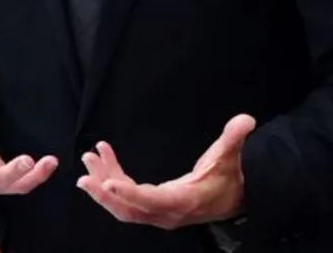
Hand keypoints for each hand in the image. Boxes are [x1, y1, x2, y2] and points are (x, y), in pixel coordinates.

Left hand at [77, 114, 255, 229]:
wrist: (237, 197)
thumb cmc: (231, 176)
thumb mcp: (231, 156)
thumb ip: (234, 138)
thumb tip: (247, 120)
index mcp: (183, 201)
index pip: (151, 201)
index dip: (128, 194)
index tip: (107, 184)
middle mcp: (167, 213)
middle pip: (128, 210)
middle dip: (104, 192)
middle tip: (85, 172)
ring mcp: (158, 212)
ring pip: (124, 206)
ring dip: (103, 185)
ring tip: (89, 160)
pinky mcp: (154, 206)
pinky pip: (128, 198)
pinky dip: (114, 181)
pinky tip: (105, 161)